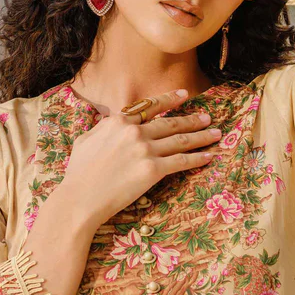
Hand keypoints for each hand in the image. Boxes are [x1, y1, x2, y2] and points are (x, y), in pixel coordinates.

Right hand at [61, 89, 221, 225]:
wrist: (80, 199)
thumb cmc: (79, 173)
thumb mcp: (86, 140)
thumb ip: (103, 128)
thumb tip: (111, 120)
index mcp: (118, 121)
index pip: (150, 107)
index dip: (169, 100)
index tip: (184, 95)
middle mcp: (134, 131)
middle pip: (170, 123)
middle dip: (192, 119)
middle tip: (207, 117)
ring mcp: (145, 150)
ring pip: (180, 140)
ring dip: (201, 136)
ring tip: (215, 133)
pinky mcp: (153, 170)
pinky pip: (181, 161)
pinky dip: (197, 158)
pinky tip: (208, 156)